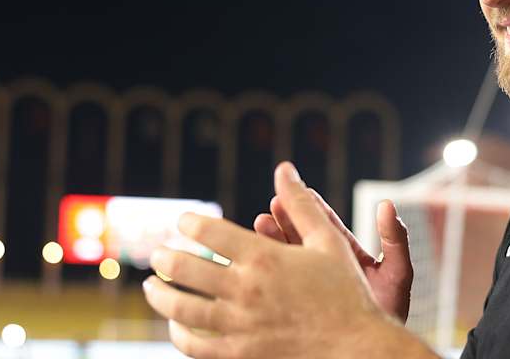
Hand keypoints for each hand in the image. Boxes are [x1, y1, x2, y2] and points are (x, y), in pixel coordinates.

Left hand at [143, 162, 401, 357]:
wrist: (357, 347)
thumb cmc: (346, 292)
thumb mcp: (329, 241)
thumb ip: (302, 204)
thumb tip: (285, 169)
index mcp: (265, 257)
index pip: (211, 233)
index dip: (190, 223)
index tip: (183, 222)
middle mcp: (246, 290)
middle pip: (187, 269)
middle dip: (166, 258)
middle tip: (157, 254)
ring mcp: (240, 325)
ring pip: (183, 309)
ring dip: (160, 296)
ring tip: (151, 287)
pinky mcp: (241, 354)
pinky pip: (197, 347)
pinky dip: (179, 335)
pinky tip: (175, 327)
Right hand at [253, 189, 412, 322]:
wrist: (372, 348)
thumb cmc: (389, 312)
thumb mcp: (397, 273)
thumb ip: (395, 239)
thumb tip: (386, 205)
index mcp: (347, 255)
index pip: (327, 226)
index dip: (313, 207)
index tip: (301, 191)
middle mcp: (324, 267)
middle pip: (301, 237)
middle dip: (285, 220)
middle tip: (272, 206)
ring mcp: (308, 284)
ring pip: (286, 257)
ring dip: (272, 240)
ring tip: (260, 223)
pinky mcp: (295, 302)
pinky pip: (278, 281)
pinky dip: (266, 267)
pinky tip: (253, 256)